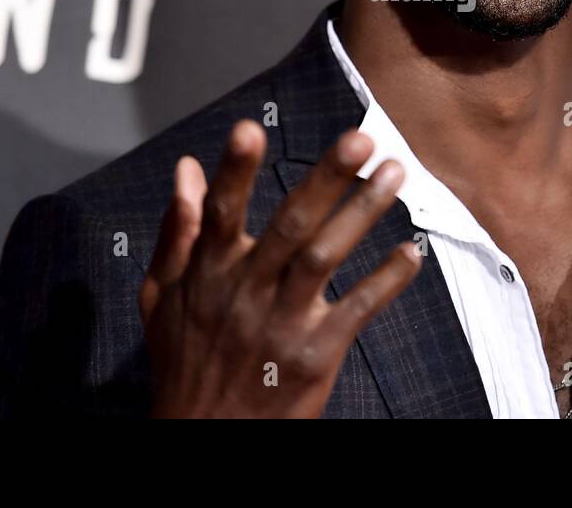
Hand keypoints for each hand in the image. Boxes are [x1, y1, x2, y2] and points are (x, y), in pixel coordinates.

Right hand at [138, 119, 419, 416]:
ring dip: (363, 212)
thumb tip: (187, 170)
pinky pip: (357, 310)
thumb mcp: (160, 298)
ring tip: (395, 172)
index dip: (234, 171)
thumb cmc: (184, 365)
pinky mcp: (314, 355)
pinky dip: (386, 280)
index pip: (219, 213)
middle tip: (360, 139)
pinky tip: (411, 251)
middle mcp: (245, 292)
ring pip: (325, 257)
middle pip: (290, 225)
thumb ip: (177, 231)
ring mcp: (281, 324)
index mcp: (207, 274)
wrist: (203, 442)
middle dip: (326, 178)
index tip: (249, 129)